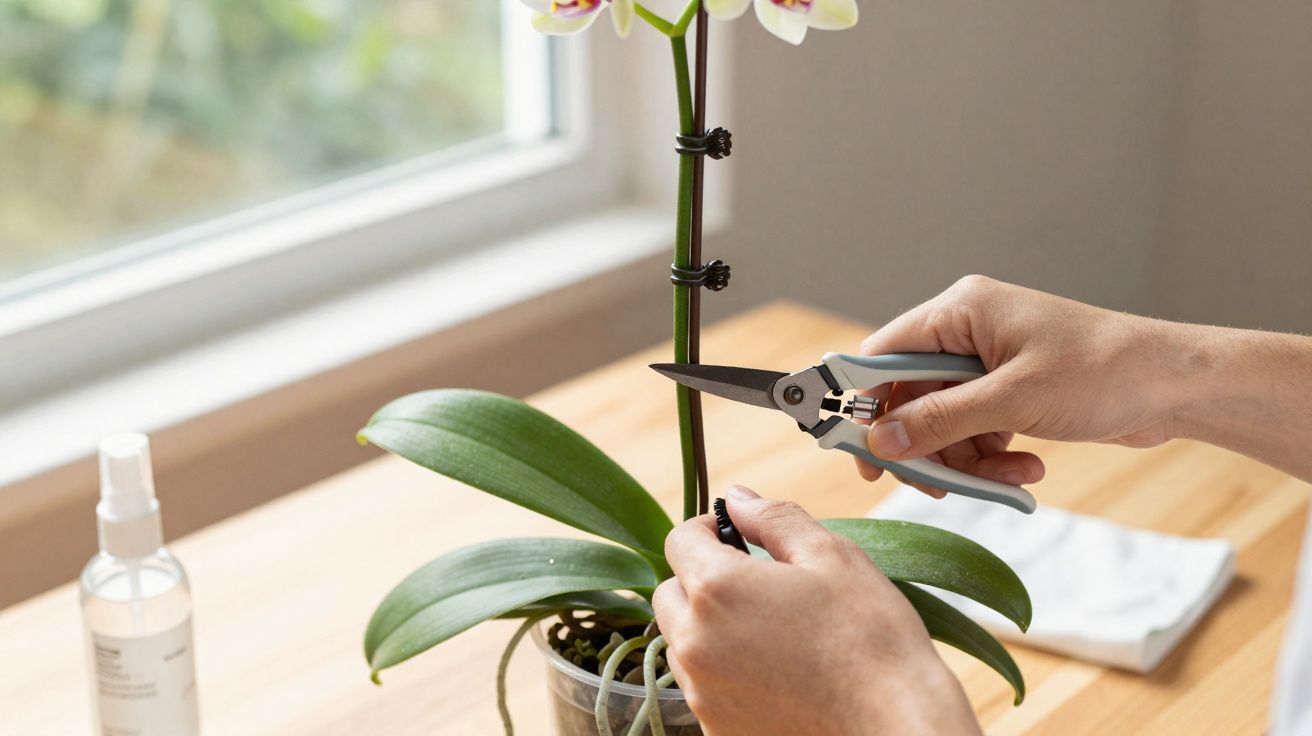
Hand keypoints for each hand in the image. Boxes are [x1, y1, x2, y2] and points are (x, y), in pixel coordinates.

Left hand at [651, 486, 979, 735]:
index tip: (739, 536)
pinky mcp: (716, 728)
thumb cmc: (871, 639)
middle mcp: (695, 642)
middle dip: (701, 577)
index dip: (708, 528)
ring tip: (769, 628)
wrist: (895, 728)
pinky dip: (723, 669)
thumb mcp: (832, 556)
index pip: (678, 539)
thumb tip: (737, 498)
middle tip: (756, 582)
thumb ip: (774, 518)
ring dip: (708, 625)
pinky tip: (773, 668)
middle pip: (670, 591)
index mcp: (716, 589)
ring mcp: (702, 692)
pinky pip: (701, 684)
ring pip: (680, 640)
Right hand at [856, 276, 1189, 492]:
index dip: (862, 401)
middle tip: (927, 486)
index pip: (883, 354)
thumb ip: (940, 421)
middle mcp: (968, 333)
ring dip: (966, 460)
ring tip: (1007, 477)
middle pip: (911, 397)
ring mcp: (989, 364)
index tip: (856, 448)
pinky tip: (1027, 470)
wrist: (1175, 386)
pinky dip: (993, 459)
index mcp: (960, 311)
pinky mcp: (1010, 393)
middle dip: (924, 445)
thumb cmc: (1102, 372)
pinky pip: (975, 432)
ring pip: (943, 423)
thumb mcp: (1013, 399)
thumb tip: (880, 441)